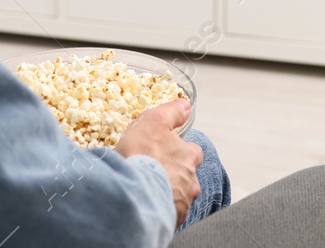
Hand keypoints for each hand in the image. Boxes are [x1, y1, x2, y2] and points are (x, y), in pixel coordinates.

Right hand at [114, 99, 201, 225]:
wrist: (131, 192)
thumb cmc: (142, 155)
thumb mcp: (154, 121)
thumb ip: (172, 112)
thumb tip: (186, 105)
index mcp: (189, 157)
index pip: (194, 152)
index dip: (181, 150)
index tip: (168, 151)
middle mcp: (191, 181)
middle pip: (188, 177)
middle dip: (177, 175)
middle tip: (157, 172)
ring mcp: (183, 203)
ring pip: (180, 197)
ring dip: (169, 193)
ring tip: (149, 190)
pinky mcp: (171, 220)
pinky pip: (170, 214)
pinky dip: (161, 210)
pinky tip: (147, 205)